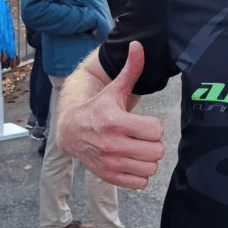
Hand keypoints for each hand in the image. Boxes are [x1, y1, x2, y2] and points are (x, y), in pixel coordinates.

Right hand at [58, 42, 164, 188]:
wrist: (70, 132)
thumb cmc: (98, 109)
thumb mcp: (113, 89)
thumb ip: (130, 69)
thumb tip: (138, 44)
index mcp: (116, 122)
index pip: (156, 130)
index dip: (155, 126)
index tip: (145, 124)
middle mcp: (112, 145)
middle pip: (157, 151)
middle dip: (154, 143)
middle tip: (144, 137)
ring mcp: (110, 163)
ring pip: (151, 168)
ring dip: (149, 159)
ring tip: (139, 149)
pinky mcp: (109, 176)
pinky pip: (140, 183)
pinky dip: (140, 174)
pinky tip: (133, 161)